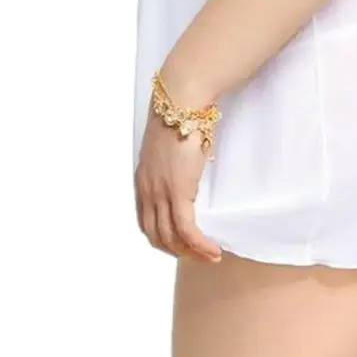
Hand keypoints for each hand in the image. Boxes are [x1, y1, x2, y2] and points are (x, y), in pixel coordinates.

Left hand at [134, 102, 222, 262]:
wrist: (182, 100)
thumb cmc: (181, 114)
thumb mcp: (172, 144)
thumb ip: (176, 161)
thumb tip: (193, 166)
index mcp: (143, 179)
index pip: (146, 222)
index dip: (162, 238)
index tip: (181, 243)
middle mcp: (147, 190)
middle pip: (156, 236)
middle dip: (177, 251)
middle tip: (198, 255)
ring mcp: (160, 192)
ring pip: (171, 239)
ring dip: (191, 253)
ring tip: (209, 256)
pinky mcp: (178, 192)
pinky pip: (188, 231)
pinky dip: (200, 246)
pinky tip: (213, 251)